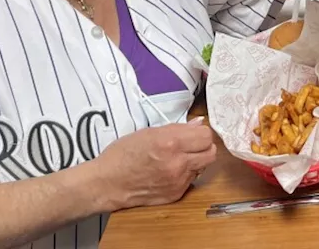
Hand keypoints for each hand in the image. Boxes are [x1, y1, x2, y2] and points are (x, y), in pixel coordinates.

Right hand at [91, 118, 217, 209]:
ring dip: (196, 160)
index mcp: (170, 143)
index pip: (206, 135)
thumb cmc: (122, 154)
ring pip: (203, 167)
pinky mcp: (176, 194)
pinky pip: (191, 180)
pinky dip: (185, 174)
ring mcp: (178, 181)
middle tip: (192, 145)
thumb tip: (198, 124)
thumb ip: (177, 129)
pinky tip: (170, 171)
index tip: (194, 133)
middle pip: (211, 152)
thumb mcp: (148, 132)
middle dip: (204, 147)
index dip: (201, 133)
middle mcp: (178, 163)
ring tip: (178, 158)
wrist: (107, 183)